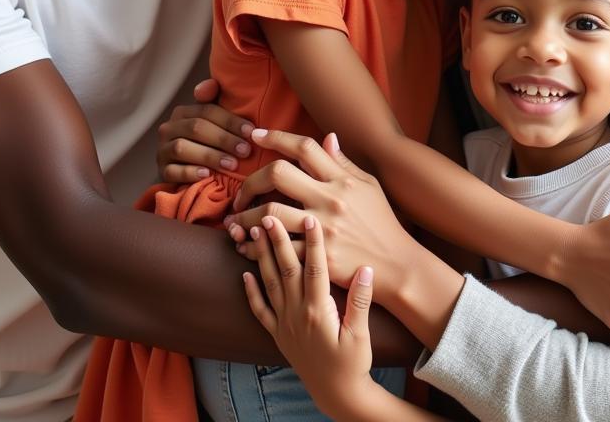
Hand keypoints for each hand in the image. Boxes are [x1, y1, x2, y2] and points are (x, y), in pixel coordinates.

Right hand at [156, 78, 252, 182]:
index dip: (231, 120)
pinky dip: (190, 172)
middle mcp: (169, 128)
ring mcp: (162, 150)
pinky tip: (207, 174)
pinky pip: (172, 171)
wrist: (188, 171)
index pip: (207, 111)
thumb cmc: (208, 142)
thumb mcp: (214, 121)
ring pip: (182, 148)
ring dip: (210, 156)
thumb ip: (215, 100)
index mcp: (183, 112)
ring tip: (232, 164)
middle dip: (224, 139)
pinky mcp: (161, 171)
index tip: (251, 132)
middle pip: (196, 128)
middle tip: (245, 151)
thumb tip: (212, 84)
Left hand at [224, 130, 417, 296]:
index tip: (256, 135)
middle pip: (278, 174)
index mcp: (342, 180)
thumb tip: (326, 138)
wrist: (397, 265)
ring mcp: (323, 228)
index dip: (277, 137)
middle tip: (239, 193)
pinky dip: (256, 249)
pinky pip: (277, 250)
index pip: (304, 147)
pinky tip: (247, 248)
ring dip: (245, 218)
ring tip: (234, 223)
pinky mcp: (318, 258)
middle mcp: (330, 199)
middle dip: (251, 181)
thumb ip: (344, 163)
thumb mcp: (369, 186)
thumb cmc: (382, 223)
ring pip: (269, 214)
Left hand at [243, 212, 379, 416]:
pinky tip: (244, 274)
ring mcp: (285, 324)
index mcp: (318, 311)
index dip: (312, 242)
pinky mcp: (278, 334)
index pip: (315, 268)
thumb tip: (365, 268)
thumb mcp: (361, 334)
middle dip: (277, 241)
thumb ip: (361, 301)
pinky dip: (251, 292)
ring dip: (261, 257)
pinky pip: (260, 310)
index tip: (310, 218)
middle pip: (286, 270)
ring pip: (270, 283)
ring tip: (253, 233)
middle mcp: (297, 314)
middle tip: (268, 215)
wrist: (337, 395)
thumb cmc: (353, 364)